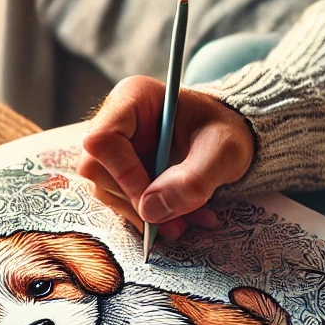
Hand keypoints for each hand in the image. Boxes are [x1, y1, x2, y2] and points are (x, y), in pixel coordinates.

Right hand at [78, 76, 254, 239]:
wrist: (226, 139)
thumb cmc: (225, 132)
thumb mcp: (223, 152)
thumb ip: (192, 180)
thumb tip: (149, 211)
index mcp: (133, 98)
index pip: (103, 140)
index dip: (123, 174)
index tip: (153, 200)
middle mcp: (114, 120)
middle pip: (98, 170)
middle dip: (136, 203)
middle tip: (174, 225)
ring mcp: (113, 148)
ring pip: (106, 191)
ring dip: (144, 216)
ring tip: (183, 224)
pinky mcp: (117, 171)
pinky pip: (119, 200)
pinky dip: (148, 217)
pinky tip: (176, 219)